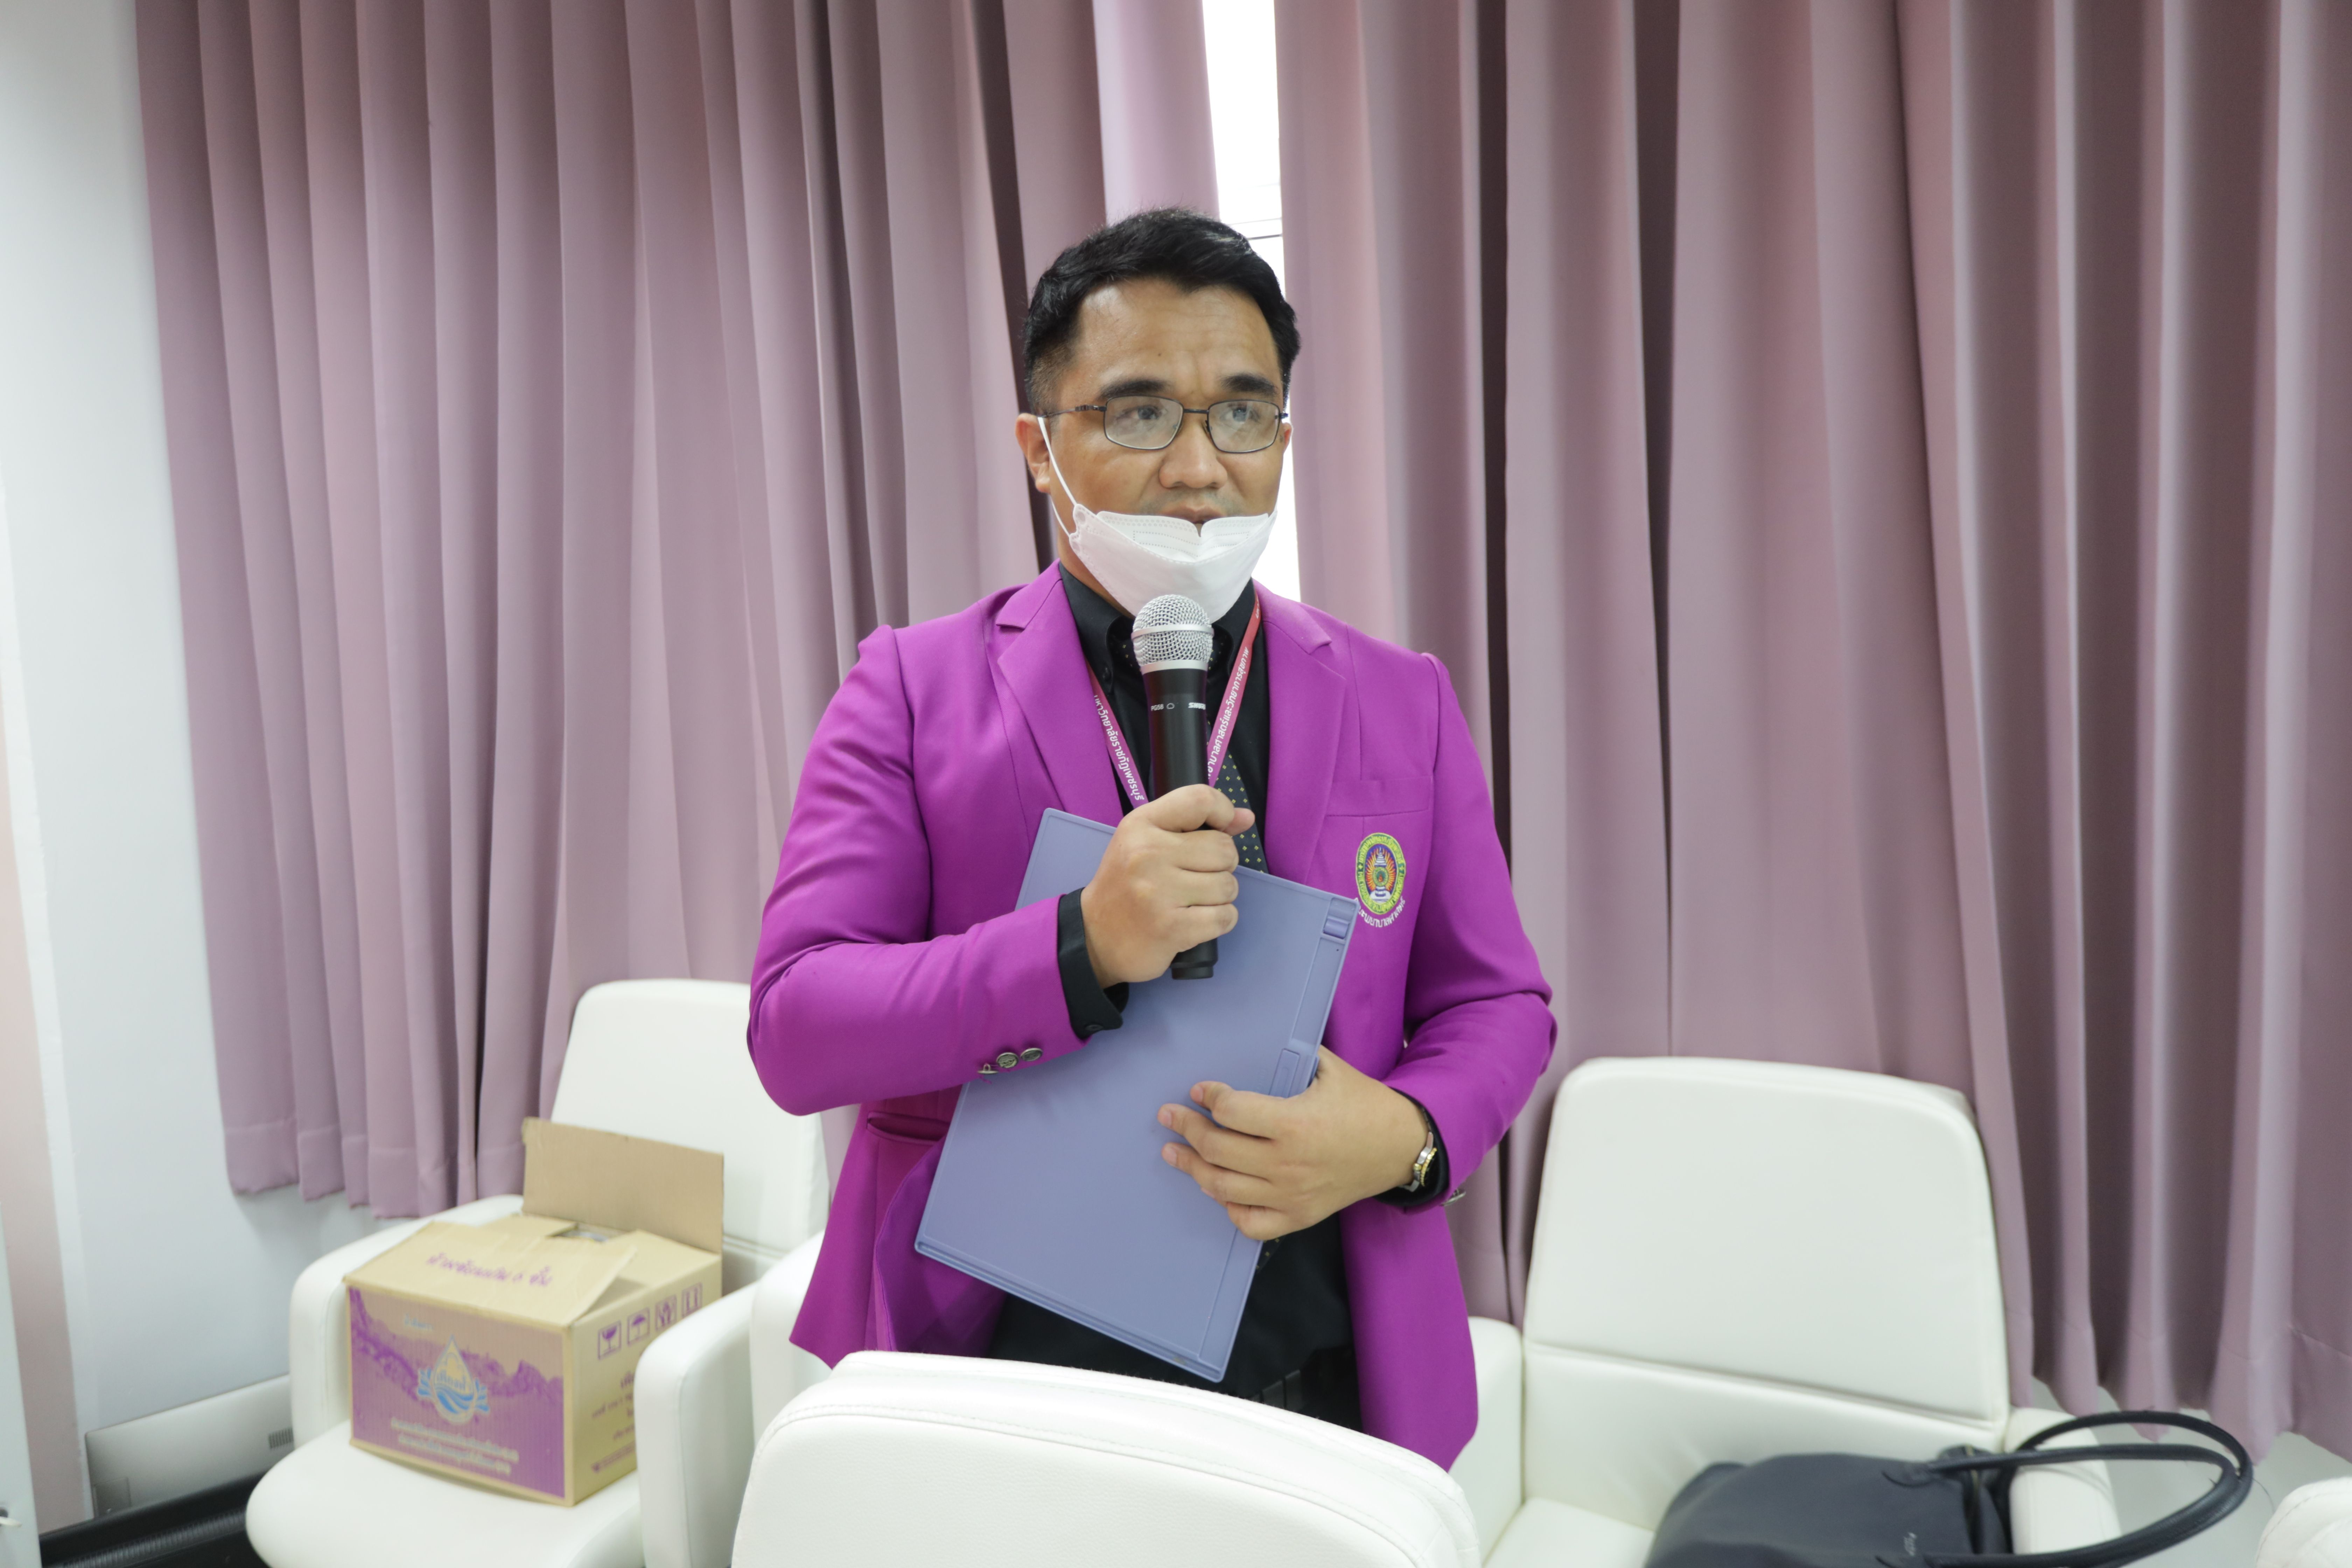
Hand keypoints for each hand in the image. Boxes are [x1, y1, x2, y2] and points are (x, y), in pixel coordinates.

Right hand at [1080, 784, 1256, 985]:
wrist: (1096, 938)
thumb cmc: (1127, 886)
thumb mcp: (1148, 842)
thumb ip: (1197, 824)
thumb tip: (1246, 818)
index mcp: (1140, 825)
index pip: (1199, 799)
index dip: (1224, 811)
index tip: (1222, 828)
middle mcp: (1147, 854)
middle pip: (1224, 849)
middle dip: (1221, 866)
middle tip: (1194, 878)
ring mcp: (1158, 892)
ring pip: (1228, 885)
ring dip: (1219, 897)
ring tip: (1192, 901)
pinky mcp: (1171, 928)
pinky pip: (1226, 916)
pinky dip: (1220, 920)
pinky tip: (1197, 921)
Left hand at [1157, 1048, 1428, 1239]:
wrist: (1401, 1147)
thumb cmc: (1364, 1104)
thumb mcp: (1329, 1069)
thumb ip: (1292, 1056)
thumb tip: (1256, 1044)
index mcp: (1294, 1122)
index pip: (1231, 1111)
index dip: (1208, 1097)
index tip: (1198, 1091)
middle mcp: (1287, 1163)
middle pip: (1217, 1148)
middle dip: (1185, 1129)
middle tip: (1168, 1117)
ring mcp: (1291, 1195)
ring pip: (1223, 1187)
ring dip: (1193, 1168)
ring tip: (1174, 1153)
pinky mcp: (1299, 1216)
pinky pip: (1249, 1223)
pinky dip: (1228, 1208)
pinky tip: (1217, 1190)